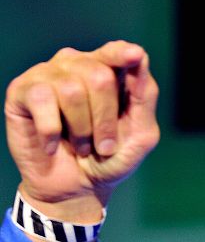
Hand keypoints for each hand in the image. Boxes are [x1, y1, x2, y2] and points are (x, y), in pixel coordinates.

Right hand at [4, 41, 159, 222]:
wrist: (76, 189)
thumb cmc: (111, 158)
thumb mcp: (140, 134)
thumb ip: (144, 96)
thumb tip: (140, 58)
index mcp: (110, 71)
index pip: (117, 52)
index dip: (124, 54)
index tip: (134, 56)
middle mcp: (79, 64)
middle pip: (99, 75)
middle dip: (105, 120)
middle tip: (103, 146)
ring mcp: (50, 74)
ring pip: (72, 90)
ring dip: (81, 130)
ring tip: (81, 145)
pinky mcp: (23, 90)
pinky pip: (42, 101)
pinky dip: (53, 132)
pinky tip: (54, 145)